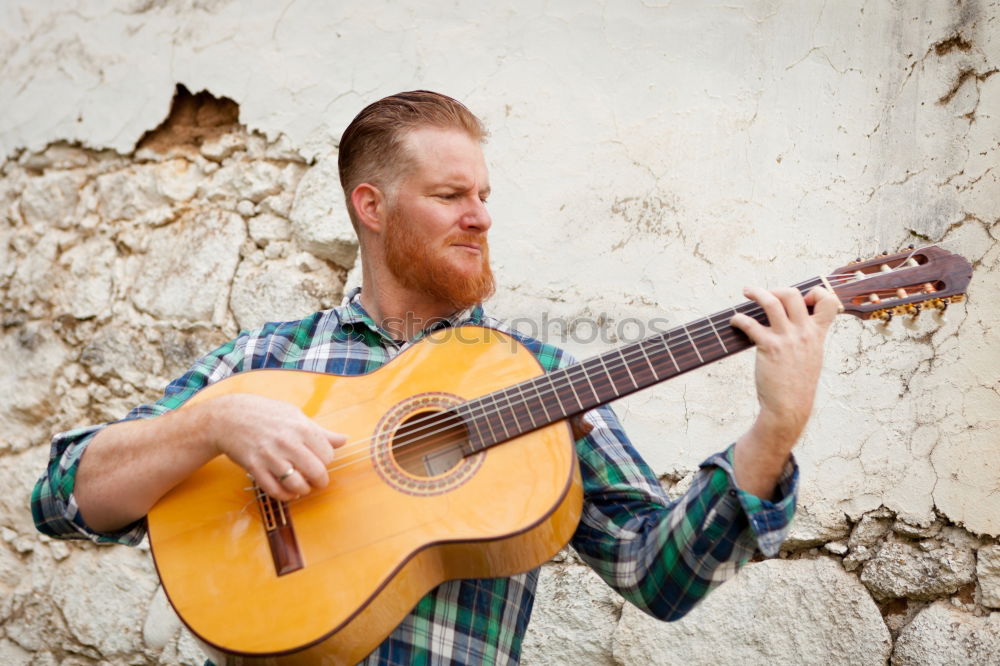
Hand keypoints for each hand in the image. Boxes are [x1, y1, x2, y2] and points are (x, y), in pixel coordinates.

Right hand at [206, 394, 346, 500]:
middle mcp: (287, 442)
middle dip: (320, 481)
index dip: (326, 461)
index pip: (327, 455)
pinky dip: (285, 495)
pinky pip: (274, 490)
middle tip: (318, 481)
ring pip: (296, 484)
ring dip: (303, 489)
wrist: (229, 417)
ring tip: (303, 486)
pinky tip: (289, 491)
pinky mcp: (254, 467)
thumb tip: (344, 440)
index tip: (321, 461)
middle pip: (316, 472)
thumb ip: (320, 431)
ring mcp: (270, 456)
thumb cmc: (266, 414)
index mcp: (301, 427)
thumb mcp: (296, 416)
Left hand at [729, 286, 838, 495]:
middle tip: (763, 294)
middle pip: (793, 294)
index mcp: (817, 335)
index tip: (801, 296)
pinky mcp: (769, 347)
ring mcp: (787, 339)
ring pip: (772, 302)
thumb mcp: (811, 358)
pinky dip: (739, 318)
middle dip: (776, 289)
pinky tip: (734, 322)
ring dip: (756, 293)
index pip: (829, 302)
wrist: (789, 408)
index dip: (816, 292)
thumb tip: (791, 324)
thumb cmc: (797, 385)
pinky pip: (750, 324)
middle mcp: (804, 333)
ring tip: (746, 291)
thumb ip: (805, 339)